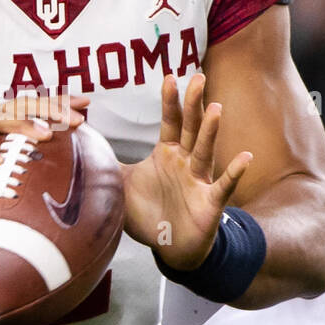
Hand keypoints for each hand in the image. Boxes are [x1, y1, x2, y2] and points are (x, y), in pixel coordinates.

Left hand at [121, 74, 251, 268]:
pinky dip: (234, 173)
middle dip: (193, 103)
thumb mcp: (122, 184)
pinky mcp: (210, 202)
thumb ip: (106, 162)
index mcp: (167, 153)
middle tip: (198, 77)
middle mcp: (186, 162)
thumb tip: (79, 144)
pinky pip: (224, 186)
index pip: (170, 122)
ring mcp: (200, 180)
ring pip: (205, 151)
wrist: (171, 247)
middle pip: (190, 127)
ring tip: (216, 108)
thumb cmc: (150, 213)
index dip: (170, 101)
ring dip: (210, 130)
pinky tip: (244, 157)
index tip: (169, 77)